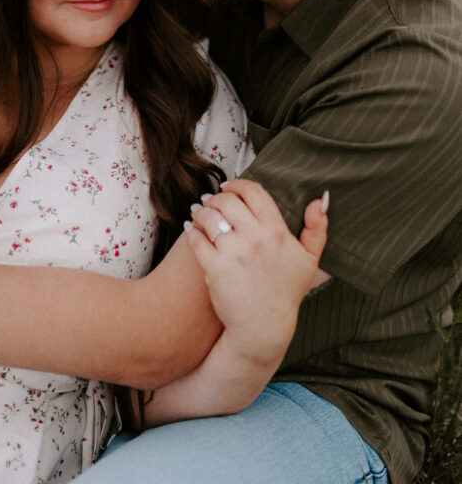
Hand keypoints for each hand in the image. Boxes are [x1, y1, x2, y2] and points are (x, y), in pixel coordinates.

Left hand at [185, 180, 328, 366]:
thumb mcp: (309, 261)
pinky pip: (197, 239)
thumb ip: (317, 229)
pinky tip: (192, 230)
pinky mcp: (215, 267)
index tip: (229, 188)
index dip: (238, 185)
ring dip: (201, 211)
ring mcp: (235, 252)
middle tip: (210, 202)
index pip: (253, 192)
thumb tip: (321, 200)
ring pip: (209, 216)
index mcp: (277, 231)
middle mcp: (256, 237)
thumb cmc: (285, 292)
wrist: (264, 328)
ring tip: (200, 214)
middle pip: (227, 200)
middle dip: (216, 198)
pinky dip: (192, 231)